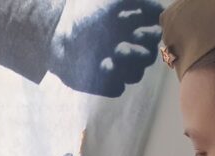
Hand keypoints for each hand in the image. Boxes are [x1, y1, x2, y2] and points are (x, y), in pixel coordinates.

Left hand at [48, 0, 163, 96]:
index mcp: (128, 30)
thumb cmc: (82, 17)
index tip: (140, 33)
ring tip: (111, 56)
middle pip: (148, 58)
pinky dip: (112, 79)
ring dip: (126, 66)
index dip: (151, 38)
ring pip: (136, 75)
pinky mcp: (102, 83)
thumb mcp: (111, 1)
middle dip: (138, 53)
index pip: (153, 38)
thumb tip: (159, 10)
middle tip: (120, 48)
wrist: (55, 37)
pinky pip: (117, 88)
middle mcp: (123, 49)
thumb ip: (137, 2)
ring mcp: (114, 68)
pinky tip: (101, 67)